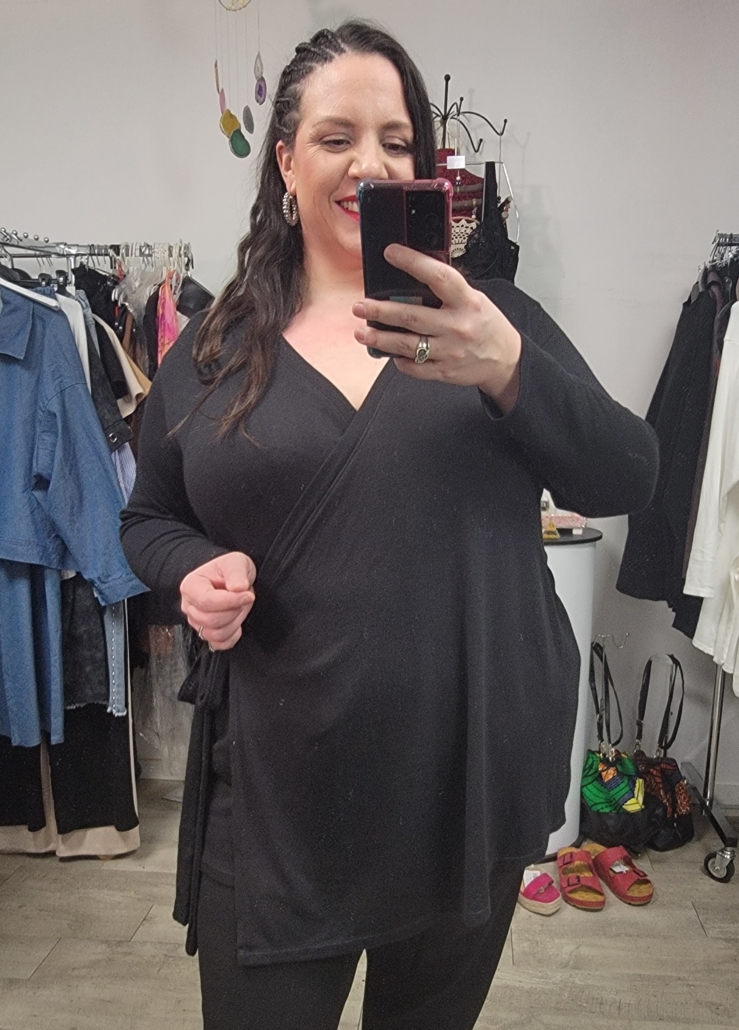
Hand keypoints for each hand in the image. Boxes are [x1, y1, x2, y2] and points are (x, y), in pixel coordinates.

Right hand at [180, 552, 256, 650]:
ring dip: (235, 622)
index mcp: (191, 586)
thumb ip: (236, 572)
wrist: (231, 579)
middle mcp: (189, 606)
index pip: (206, 601)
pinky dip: (232, 636)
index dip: (230, 601)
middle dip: (234, 611)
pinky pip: (219, 644)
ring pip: (215, 634)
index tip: (248, 594)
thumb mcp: (236, 562)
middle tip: (244, 598)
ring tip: (239, 607)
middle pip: (210, 620)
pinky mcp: (205, 634)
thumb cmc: (230, 570)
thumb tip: (238, 588)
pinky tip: (236, 621)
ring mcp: (195, 622)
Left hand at [353, 244, 521, 412]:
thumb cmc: (486, 325)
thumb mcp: (474, 299)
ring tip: (361, 332)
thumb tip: (410, 279)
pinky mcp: (444, 370)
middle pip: (411, 316)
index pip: (437, 276)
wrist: (505, 359)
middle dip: (380, 311)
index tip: (390, 253)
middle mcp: (458, 325)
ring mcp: (450, 351)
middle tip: (360, 306)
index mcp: (467, 301)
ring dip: (379, 338)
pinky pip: (414, 367)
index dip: (412, 262)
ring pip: (407, 344)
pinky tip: (388, 353)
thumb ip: (447, 292)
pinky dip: (398, 360)